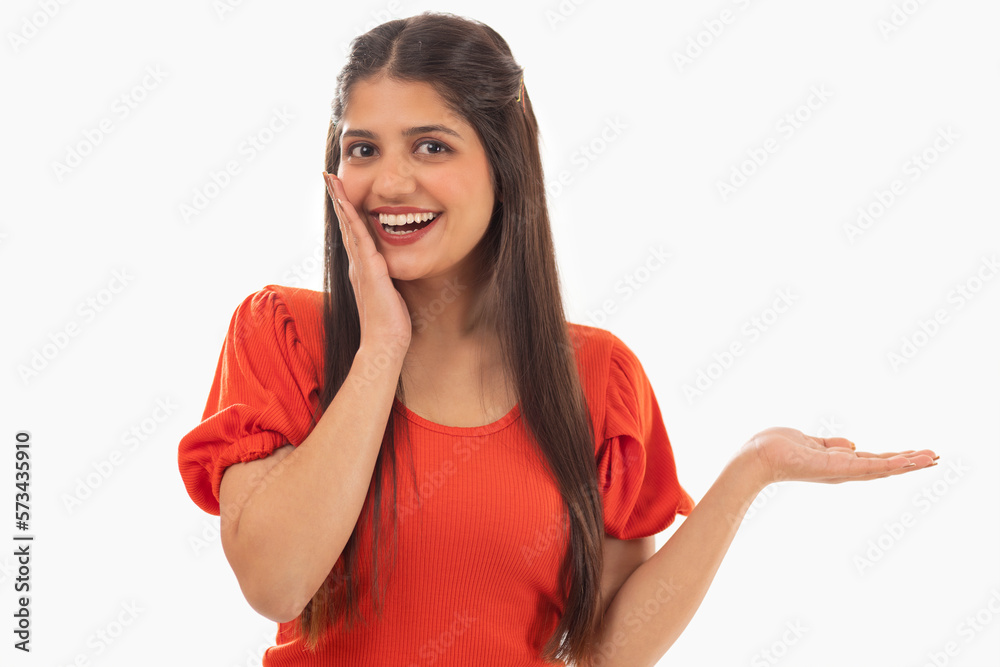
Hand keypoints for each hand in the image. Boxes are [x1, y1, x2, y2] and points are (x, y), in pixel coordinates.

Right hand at [323, 172, 411, 355]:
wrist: (384, 344)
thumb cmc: (389, 324)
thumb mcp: (389, 295)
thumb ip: (386, 280)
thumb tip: (390, 273)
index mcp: (362, 269)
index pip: (353, 234)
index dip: (347, 212)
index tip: (341, 192)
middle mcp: (357, 264)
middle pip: (345, 225)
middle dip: (338, 199)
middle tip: (329, 176)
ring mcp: (361, 266)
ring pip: (348, 227)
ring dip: (341, 202)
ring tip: (333, 181)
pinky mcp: (369, 270)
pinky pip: (359, 239)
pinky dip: (352, 220)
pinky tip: (348, 204)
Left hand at [738, 426, 938, 488]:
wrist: (758, 456)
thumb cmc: (777, 448)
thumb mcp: (810, 442)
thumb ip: (832, 444)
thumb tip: (852, 444)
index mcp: (837, 463)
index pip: (873, 461)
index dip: (896, 458)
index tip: (918, 454)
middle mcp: (842, 470)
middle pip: (883, 467)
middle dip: (909, 462)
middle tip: (936, 457)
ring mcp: (841, 470)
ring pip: (882, 468)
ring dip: (908, 463)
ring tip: (932, 458)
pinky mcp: (837, 468)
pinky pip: (869, 467)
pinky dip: (890, 465)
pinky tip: (908, 462)